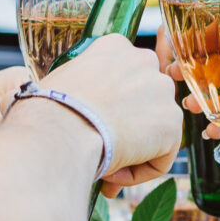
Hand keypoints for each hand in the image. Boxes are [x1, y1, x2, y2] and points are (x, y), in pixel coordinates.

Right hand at [40, 34, 183, 186]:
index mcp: (116, 46)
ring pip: (153, 131)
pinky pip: (160, 157)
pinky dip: (139, 172)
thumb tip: (63, 107)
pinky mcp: (172, 125)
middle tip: (100, 149)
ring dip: (132, 151)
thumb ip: (77, 86)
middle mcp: (145, 61)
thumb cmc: (47, 109)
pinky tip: (113, 174)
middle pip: (143, 102)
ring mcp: (162, 92)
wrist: (60, 130)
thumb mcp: (60, 82)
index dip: (109, 108)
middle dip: (125, 129)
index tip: (91, 126)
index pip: (124, 78)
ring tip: (104, 166)